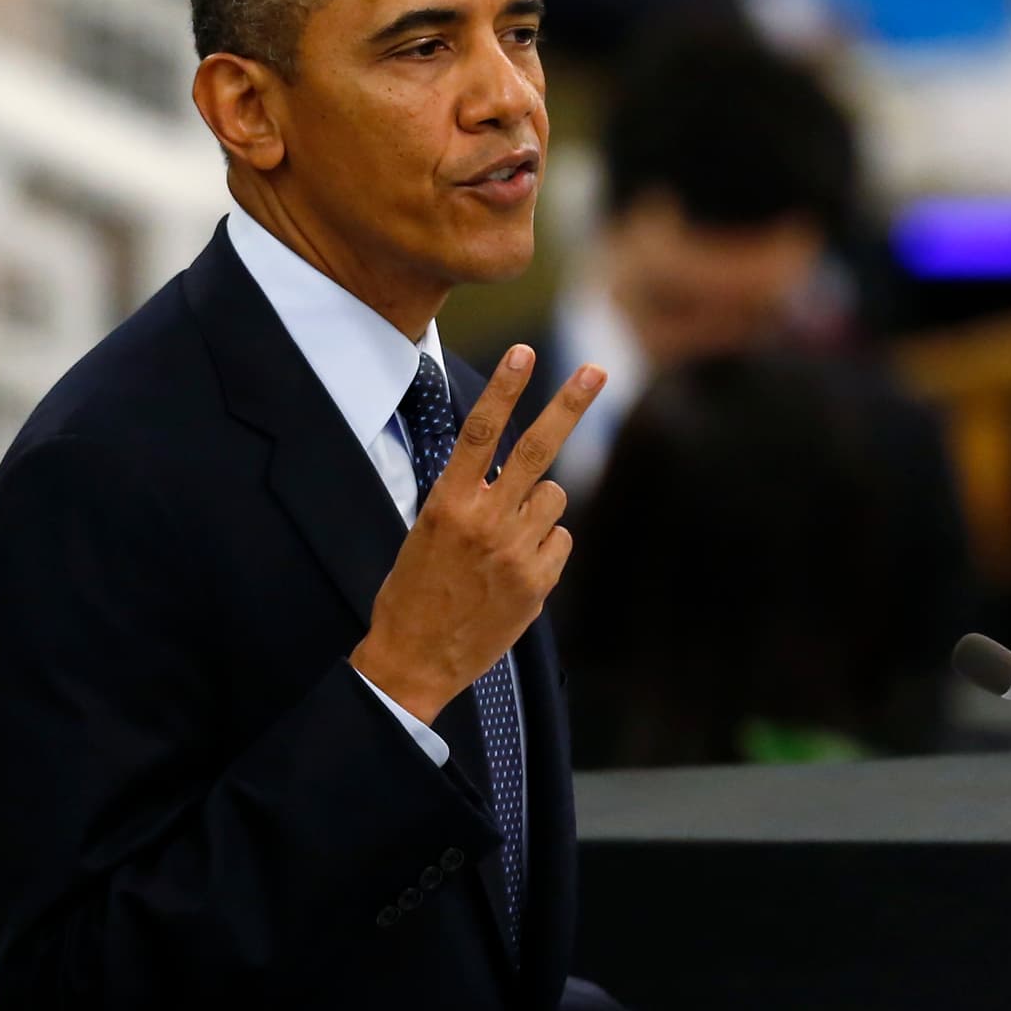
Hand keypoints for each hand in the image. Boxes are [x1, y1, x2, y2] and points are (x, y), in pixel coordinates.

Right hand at [351, 348, 603, 723]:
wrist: (416, 659)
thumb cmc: (413, 590)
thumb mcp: (426, 530)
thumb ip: (467, 495)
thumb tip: (508, 467)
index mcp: (447, 503)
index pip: (480, 433)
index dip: (504, 389)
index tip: (523, 351)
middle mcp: (485, 521)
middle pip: (536, 450)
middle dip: (569, 405)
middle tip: (596, 371)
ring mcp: (516, 552)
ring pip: (554, 496)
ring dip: (538, 505)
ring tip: (505, 538)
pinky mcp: (538, 582)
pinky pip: (559, 539)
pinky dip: (545, 545)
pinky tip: (515, 568)